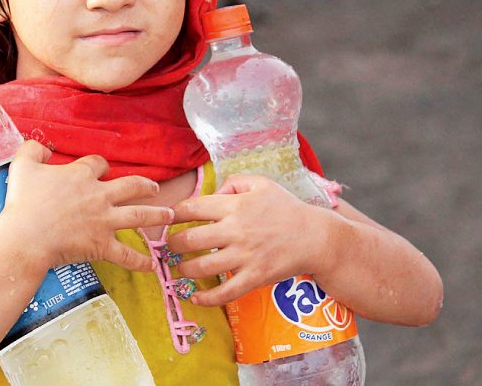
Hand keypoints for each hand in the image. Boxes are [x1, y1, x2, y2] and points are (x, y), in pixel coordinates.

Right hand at [2, 140, 173, 271]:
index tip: (102, 169)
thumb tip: (44, 149)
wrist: (26, 236)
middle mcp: (99, 195)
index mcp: (81, 175)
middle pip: (131, 186)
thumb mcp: (23, 166)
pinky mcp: (102, 244)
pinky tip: (151, 265)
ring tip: (170, 215)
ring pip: (139, 215)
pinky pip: (126, 255)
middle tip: (154, 188)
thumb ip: (33, 150)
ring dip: (157, 215)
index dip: (101, 166)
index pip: (99, 164)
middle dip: (145, 186)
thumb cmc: (23, 201)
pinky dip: (140, 261)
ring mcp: (104, 220)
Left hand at [167, 174, 331, 305]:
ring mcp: (245, 256)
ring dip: (184, 269)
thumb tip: (212, 192)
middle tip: (169, 247)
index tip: (167, 219)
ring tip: (179, 268)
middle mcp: (236, 230)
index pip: (192, 208)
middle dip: (173, 244)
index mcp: (234, 206)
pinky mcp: (255, 277)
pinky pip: (226, 292)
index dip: (173, 214)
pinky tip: (196, 298)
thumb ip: (232, 183)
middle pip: (190, 239)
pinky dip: (207, 298)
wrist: (315, 237)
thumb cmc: (285, 208)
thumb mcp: (261, 183)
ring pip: (202, 267)